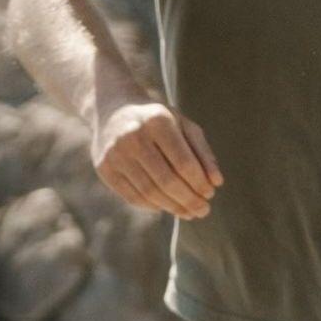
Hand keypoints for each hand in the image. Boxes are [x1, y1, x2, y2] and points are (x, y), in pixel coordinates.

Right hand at [92, 101, 221, 217]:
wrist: (112, 108)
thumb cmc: (156, 119)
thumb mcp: (182, 124)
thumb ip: (202, 151)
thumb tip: (216, 182)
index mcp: (157, 121)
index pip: (184, 162)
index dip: (199, 183)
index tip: (210, 194)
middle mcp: (133, 136)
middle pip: (167, 181)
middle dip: (189, 200)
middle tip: (203, 210)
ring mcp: (115, 154)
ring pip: (149, 192)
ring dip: (173, 207)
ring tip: (188, 212)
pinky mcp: (104, 168)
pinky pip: (132, 196)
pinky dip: (152, 206)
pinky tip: (166, 206)